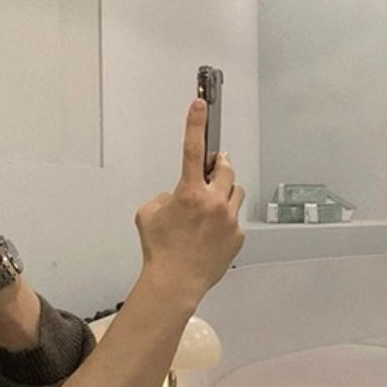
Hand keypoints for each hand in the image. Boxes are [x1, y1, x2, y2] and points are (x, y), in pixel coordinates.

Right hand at [134, 99, 245, 304]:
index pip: (192, 148)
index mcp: (188, 192)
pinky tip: (212, 234)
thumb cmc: (159, 251)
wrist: (176, 282)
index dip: (195, 123)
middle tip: (212, 167)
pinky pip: (235, 218)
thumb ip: (163, 196)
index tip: (200, 103)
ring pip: (234, 191)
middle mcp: (213, 202)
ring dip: (224, 192)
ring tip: (210, 208)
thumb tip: (175, 196)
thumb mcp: (148, 214)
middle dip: (218, 164)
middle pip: (225, 167)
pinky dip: (225, 221)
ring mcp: (228, 219)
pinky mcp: (238, 236)